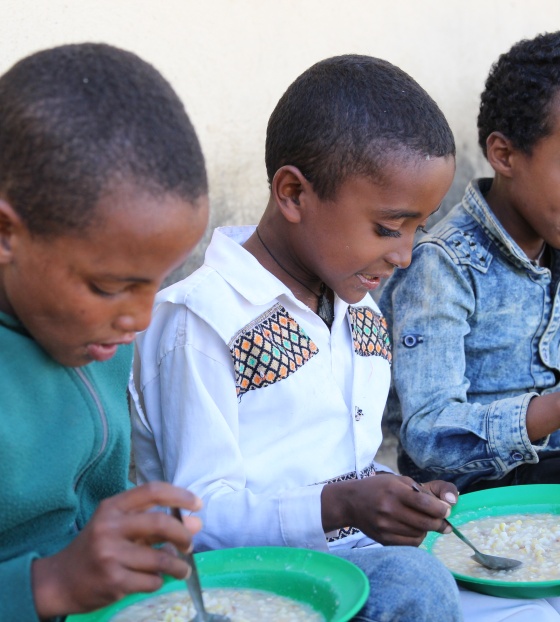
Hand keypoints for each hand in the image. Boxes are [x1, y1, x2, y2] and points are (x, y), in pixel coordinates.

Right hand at [32, 482, 201, 618]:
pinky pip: (152, 581)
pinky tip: (154, 579)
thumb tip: (196, 523)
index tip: (197, 504)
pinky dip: (159, 581)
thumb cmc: (98, 547)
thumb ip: (156, 524)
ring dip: (178, 566)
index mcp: (112, 507)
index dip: (179, 495)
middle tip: (190, 543)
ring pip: (160, 559)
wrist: (61, 581)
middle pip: (160, 523)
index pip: (152, 491)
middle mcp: (109, 527)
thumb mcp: (122, 528)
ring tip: (182, 569)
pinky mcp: (113, 582)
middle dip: (183, 534)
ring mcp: (110, 555)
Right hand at [321, 473, 454, 546]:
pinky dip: (417, 537)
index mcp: (394, 490)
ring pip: (420, 534)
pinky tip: (413, 528)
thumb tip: (448, 508)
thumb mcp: (398, 480)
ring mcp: (385, 527)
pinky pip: (411, 544)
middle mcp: (389, 509)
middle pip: (426, 522)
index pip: (426, 503)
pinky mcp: (384, 540)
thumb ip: (423, 491)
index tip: (446, 510)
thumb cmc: (378, 488)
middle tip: (441, 519)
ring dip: (427, 529)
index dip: (441, 509)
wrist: (350, 502)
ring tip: (422, 520)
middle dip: (439, 522)